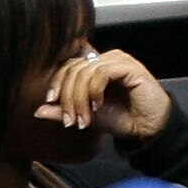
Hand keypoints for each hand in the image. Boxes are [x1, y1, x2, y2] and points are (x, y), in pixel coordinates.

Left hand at [38, 49, 170, 142]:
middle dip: (68, 97)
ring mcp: (119, 61)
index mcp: (96, 67)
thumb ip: (64, 111)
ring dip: (80, 99)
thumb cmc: (123, 119)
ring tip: (85, 118)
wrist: (149, 128)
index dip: (57, 82)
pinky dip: (94, 92)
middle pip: (73, 69)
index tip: (51, 102)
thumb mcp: (86, 116)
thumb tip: (38, 110)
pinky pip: (101, 73)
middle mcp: (107, 59)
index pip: (68, 65)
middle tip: (72, 119)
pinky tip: (98, 105)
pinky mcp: (130, 67)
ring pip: (84, 72)